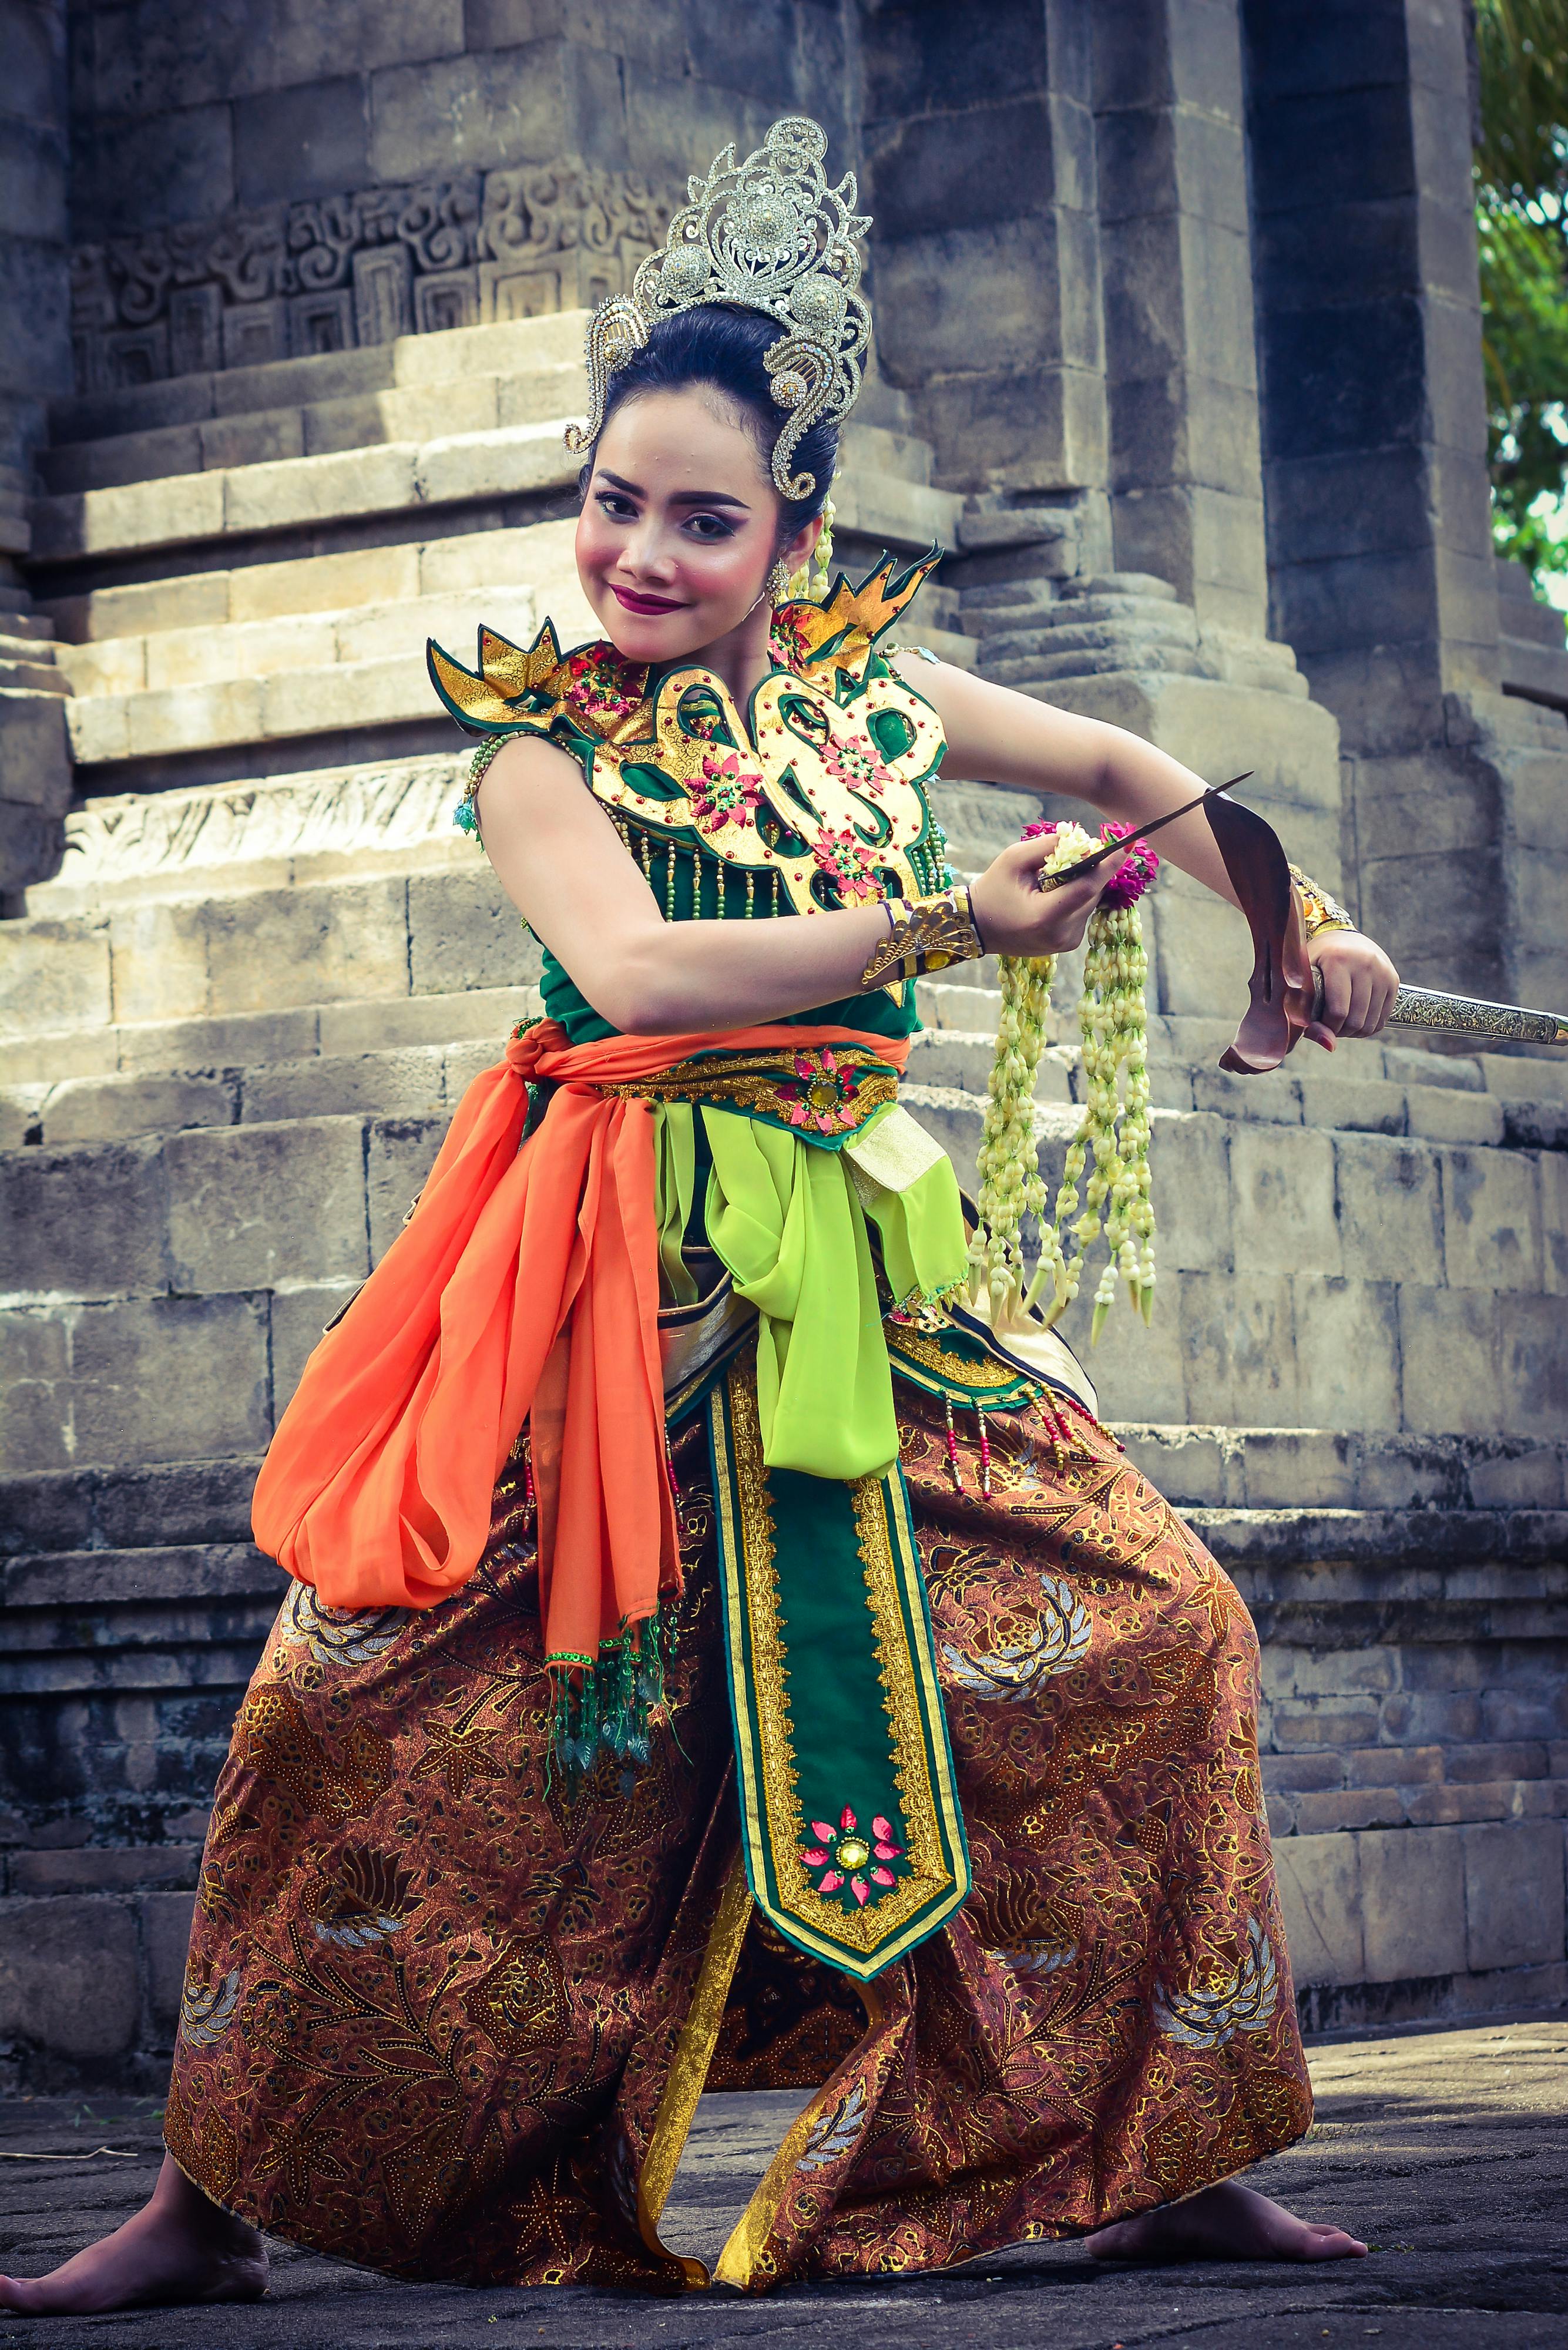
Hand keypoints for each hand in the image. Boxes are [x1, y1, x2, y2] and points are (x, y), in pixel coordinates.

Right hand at [970, 838, 1112, 958]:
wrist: (978, 927)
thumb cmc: (992, 890)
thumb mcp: (1012, 859)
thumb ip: (1046, 846)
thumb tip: (1081, 840)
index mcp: (1044, 916)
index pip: (1087, 888)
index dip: (1108, 866)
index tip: (1126, 846)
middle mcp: (1060, 934)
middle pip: (1092, 894)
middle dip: (1094, 869)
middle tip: (1084, 849)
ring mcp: (1066, 943)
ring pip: (1091, 902)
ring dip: (1085, 882)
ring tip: (1059, 874)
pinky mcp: (1069, 944)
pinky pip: (1084, 912)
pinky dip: (1078, 896)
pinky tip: (1058, 891)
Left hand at [1304, 931, 1399, 1048]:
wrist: (1340, 939)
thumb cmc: (1313, 963)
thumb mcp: (1301, 981)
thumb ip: (1304, 1012)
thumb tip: (1330, 1046)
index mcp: (1338, 960)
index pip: (1337, 1012)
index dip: (1325, 1027)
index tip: (1315, 1024)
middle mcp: (1366, 963)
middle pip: (1356, 1020)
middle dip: (1338, 1031)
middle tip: (1326, 1024)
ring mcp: (1383, 971)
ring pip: (1370, 1024)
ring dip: (1352, 1032)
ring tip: (1339, 1022)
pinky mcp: (1394, 980)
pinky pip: (1382, 1020)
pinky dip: (1366, 1027)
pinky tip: (1353, 1019)